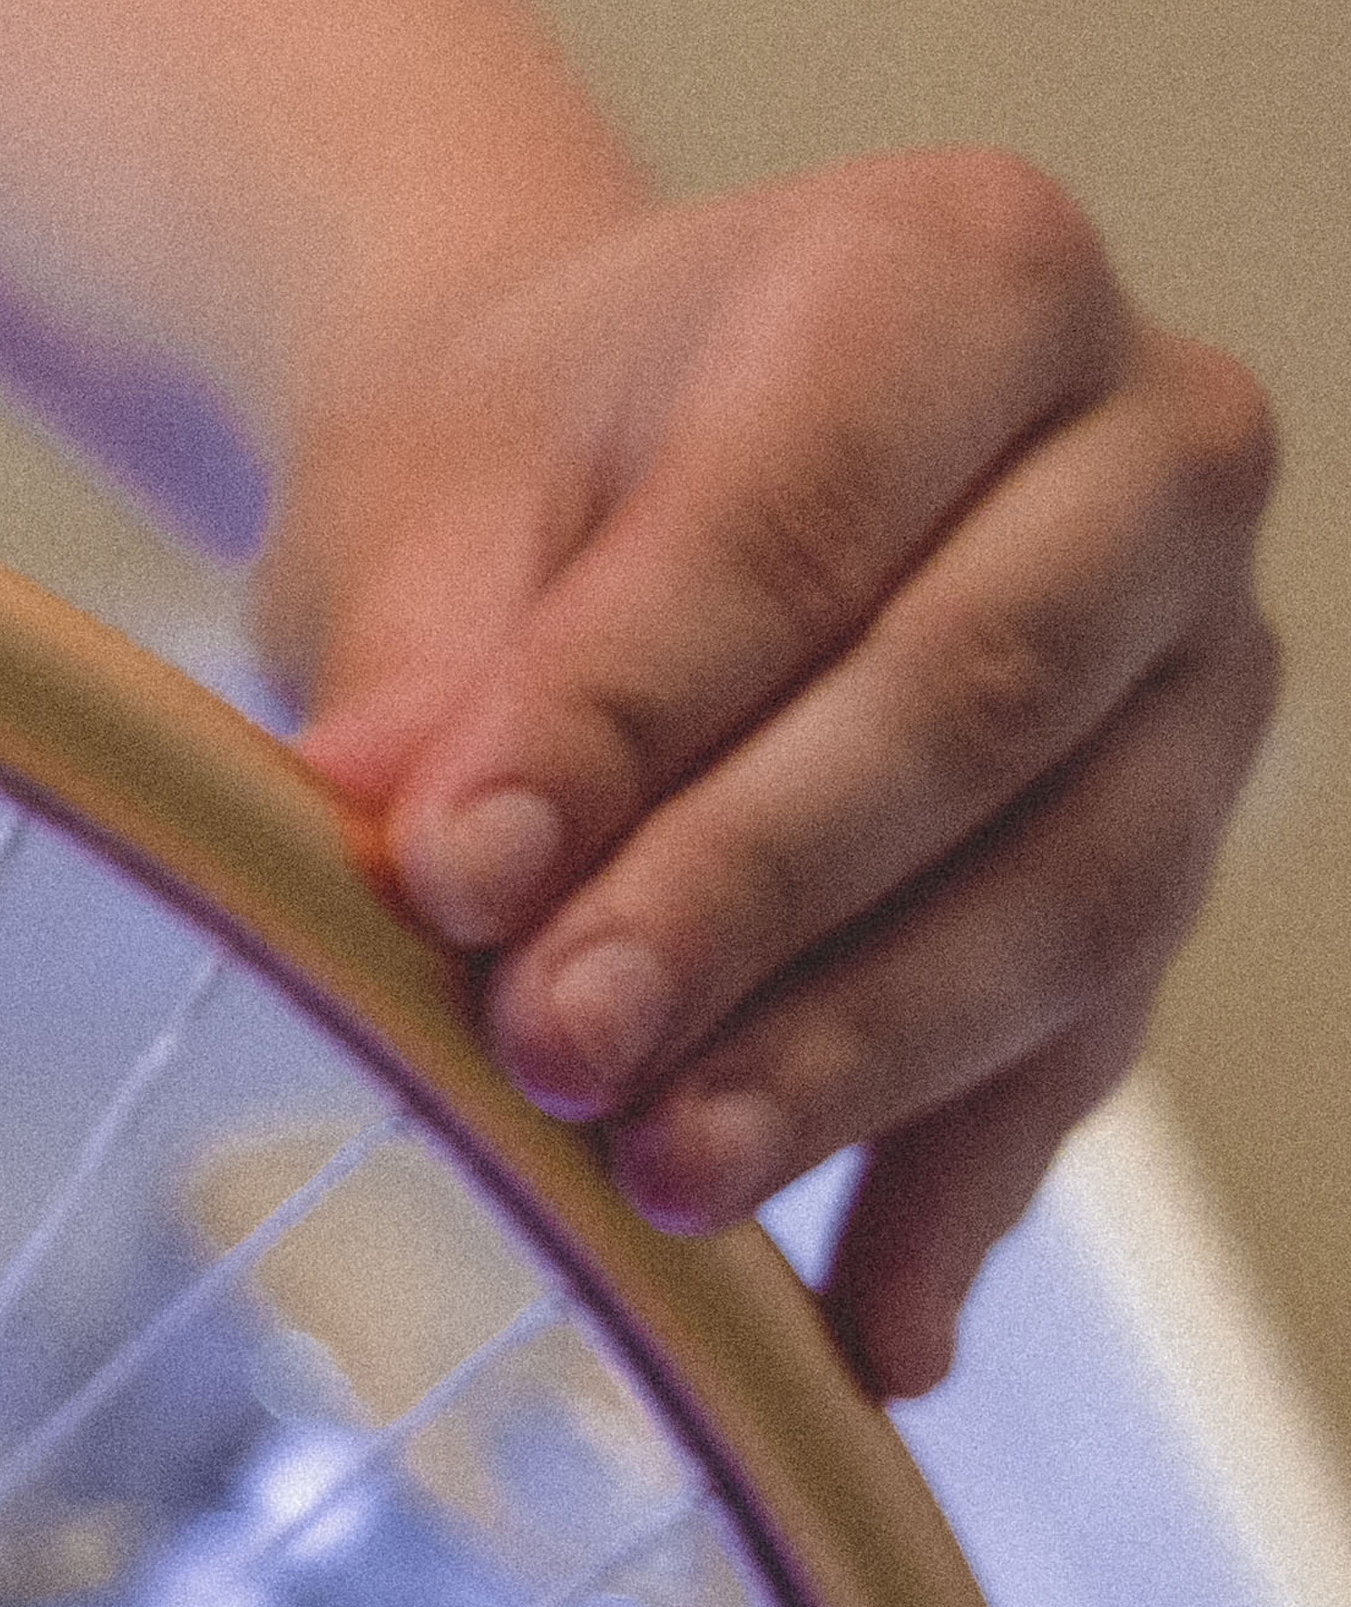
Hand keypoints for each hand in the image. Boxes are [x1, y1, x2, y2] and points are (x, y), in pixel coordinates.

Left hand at [261, 150, 1276, 1396]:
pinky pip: (1083, 1042)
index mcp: (969, 273)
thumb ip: (441, 651)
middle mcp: (1151, 451)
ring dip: (857, 1063)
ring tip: (661, 1183)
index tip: (448, 873)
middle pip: (968, 706)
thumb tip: (402, 825)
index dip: (623, 717)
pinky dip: (951, 1190)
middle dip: (747, 905)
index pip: (796, 522)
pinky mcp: (1176, 851)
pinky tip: (857, 1334)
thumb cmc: (534, 453)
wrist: (615, 454)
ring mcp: (1204, 665)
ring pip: (1067, 893)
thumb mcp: (441, 492)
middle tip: (555, 1048)